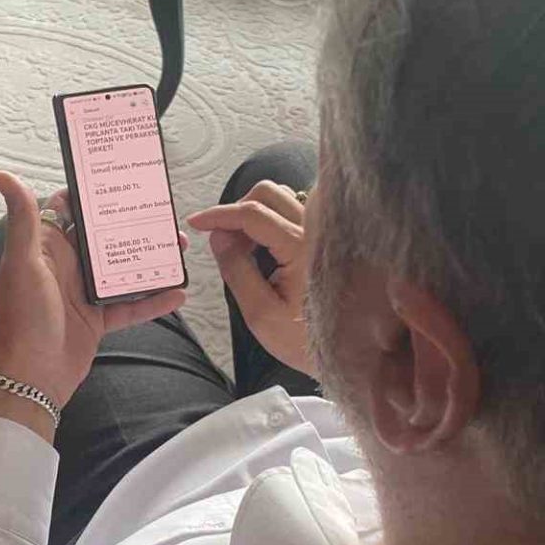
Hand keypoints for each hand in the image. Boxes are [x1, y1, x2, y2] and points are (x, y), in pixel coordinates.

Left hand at [0, 172, 186, 412]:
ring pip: (123, 269)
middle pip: (106, 238)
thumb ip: (22, 218)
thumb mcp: (23, 263)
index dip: (94, 196)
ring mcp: (84, 294)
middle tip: (164, 216)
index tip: (121, 179)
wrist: (31, 379)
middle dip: (134, 226)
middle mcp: (67, 267)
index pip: (71, 211)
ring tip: (179, 249)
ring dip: (150, 259)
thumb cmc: (22, 320)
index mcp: (47, 248)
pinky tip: (178, 292)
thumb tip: (3, 174)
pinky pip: (131, 306)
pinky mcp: (98, 320)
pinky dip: (154, 300)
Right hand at [187, 181, 314, 377]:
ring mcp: (323, 231)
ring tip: (242, 245)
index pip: (252, 214)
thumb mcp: (260, 313)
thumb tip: (218, 237)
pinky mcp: (324, 237)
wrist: (347, 351)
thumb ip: (236, 270)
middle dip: (237, 209)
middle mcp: (316, 230)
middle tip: (222, 239)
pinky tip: (262, 247)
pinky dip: (270, 218)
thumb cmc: (304, 340)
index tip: (196, 223)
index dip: (219, 215)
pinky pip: (293, 210)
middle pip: (267, 193)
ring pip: (281, 198)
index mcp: (301, 248)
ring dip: (254, 212)